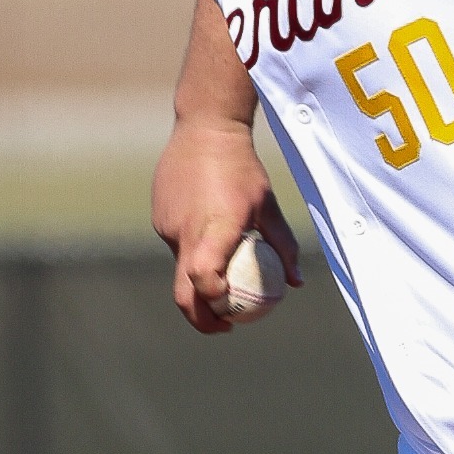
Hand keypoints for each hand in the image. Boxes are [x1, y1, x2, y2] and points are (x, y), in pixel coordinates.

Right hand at [152, 115, 304, 334]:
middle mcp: (186, 230)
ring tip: (224, 269)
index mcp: (216, 227)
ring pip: (180, 266)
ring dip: (200, 278)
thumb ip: (283, 246)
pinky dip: (192, 249)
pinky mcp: (158, 217)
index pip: (204, 278)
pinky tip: (209, 229)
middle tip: (224, 325)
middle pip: (183, 292)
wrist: (205, 128)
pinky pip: (175, 244)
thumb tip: (295, 285)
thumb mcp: (269, 206)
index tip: (232, 313)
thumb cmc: (243, 169)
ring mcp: (167, 225)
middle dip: (201, 318)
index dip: (214, 302)